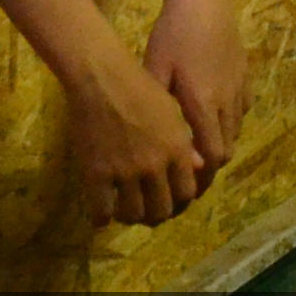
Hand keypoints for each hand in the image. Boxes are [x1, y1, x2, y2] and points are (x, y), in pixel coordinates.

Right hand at [63, 38, 207, 228]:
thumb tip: (198, 168)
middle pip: (161, 210)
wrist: (102, 78)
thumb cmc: (139, 87)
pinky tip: (102, 212)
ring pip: (133, 214)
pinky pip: (101, 212)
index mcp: (177, 150)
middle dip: (156, 215)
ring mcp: (125, 172)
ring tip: (124, 210)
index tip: (170, 200)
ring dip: (130, 217)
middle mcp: (155, 166)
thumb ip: (184, 144)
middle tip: (146, 211)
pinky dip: (102, 217)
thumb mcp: (171, 113)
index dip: (179, 202)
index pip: (186, 193)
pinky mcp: (97, 174)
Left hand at [150, 0, 249, 173]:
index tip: (188, 185)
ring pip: (237, 128)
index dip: (203, 176)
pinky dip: (231, 118)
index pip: (213, 156)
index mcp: (203, 105)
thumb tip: (163, 148)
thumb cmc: (172, 35)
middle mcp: (226, 101)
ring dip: (222, 140)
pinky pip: (244, 106)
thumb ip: (161, 113)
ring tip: (201, 143)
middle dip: (212, 164)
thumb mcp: (155, 71)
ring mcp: (239, 86)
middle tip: (191, 171)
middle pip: (228, 147)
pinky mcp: (246, 73)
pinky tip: (215, 110)